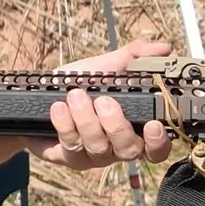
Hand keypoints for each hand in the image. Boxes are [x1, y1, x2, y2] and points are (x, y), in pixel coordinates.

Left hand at [36, 39, 178, 170]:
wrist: (40, 94)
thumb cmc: (79, 82)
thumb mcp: (107, 66)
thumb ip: (136, 57)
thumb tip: (164, 49)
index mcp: (134, 128)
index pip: (157, 148)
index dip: (158, 141)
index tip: (152, 124)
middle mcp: (117, 147)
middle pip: (128, 150)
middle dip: (116, 125)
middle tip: (103, 101)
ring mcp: (93, 155)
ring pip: (98, 147)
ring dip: (87, 120)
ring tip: (76, 96)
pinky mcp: (68, 157)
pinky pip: (70, 147)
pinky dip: (65, 124)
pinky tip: (59, 107)